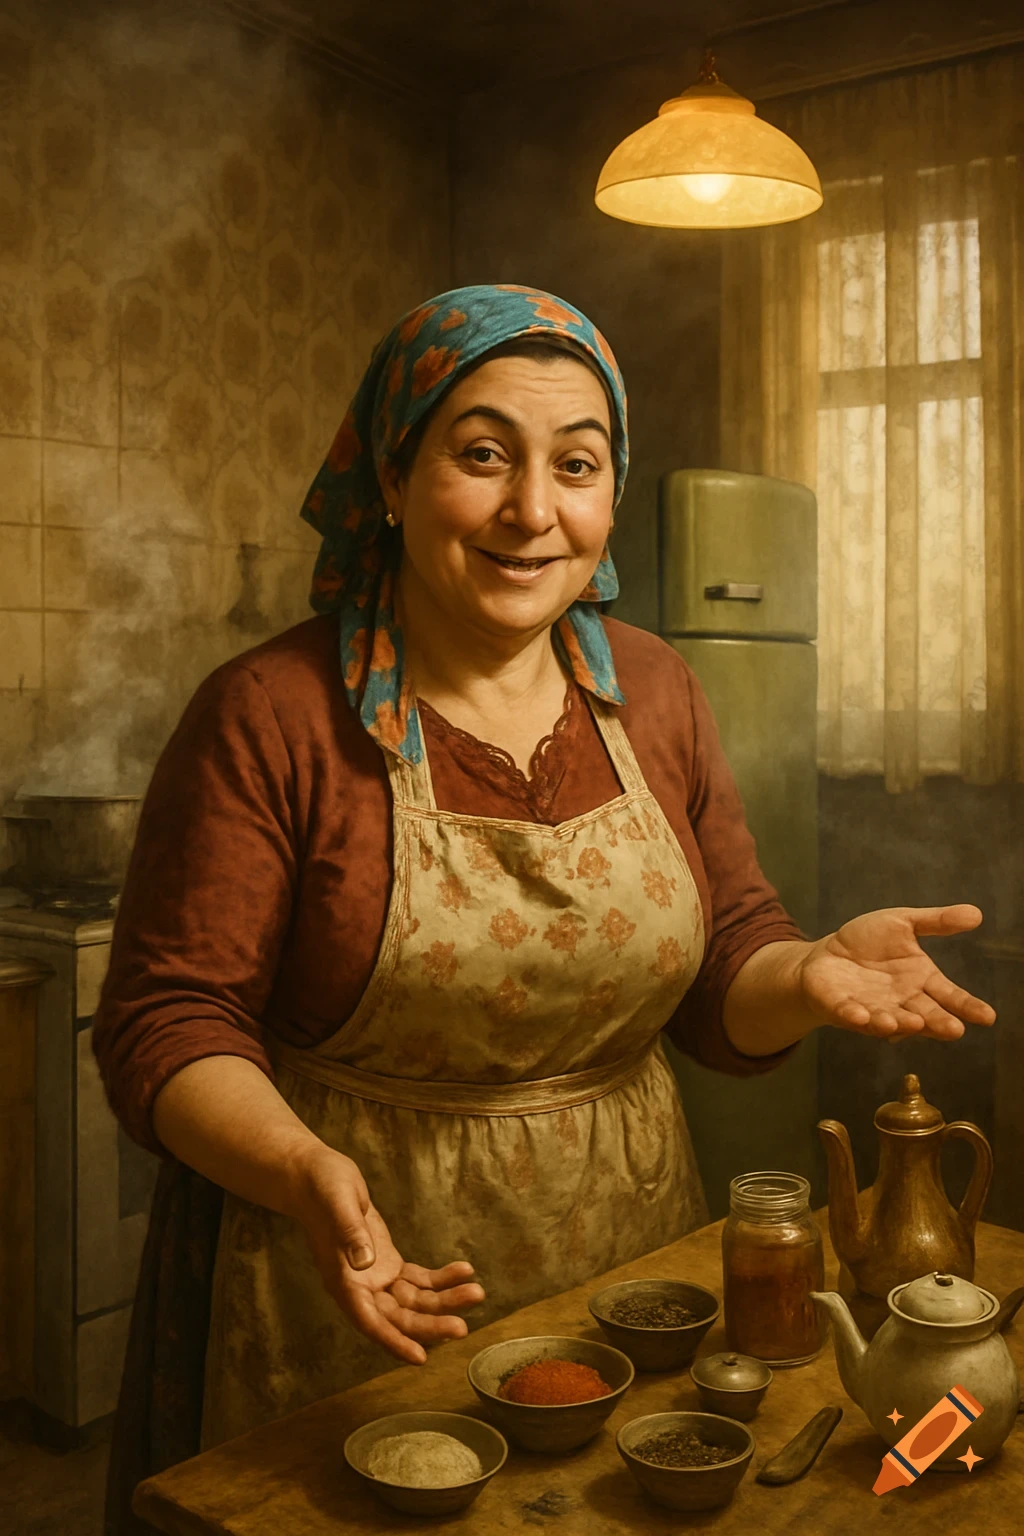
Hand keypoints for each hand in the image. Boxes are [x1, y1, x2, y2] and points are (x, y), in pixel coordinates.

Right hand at [288, 1144, 484, 1363]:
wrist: (315, 1176)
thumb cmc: (321, 1188)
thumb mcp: (338, 1203)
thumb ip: (350, 1233)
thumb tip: (366, 1264)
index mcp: (342, 1281)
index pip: (369, 1321)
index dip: (394, 1341)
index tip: (420, 1357)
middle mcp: (360, 1287)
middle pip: (399, 1316)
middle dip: (431, 1322)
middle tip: (462, 1326)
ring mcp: (375, 1276)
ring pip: (414, 1300)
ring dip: (444, 1300)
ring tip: (476, 1292)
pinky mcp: (387, 1262)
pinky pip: (418, 1279)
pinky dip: (441, 1278)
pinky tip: (464, 1271)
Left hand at [798, 904, 995, 1040]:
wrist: (827, 954)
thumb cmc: (869, 942)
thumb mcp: (903, 923)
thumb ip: (936, 922)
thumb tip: (976, 913)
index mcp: (921, 981)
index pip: (950, 996)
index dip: (968, 1006)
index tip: (987, 1016)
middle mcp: (901, 1001)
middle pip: (925, 1015)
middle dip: (938, 1023)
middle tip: (954, 1029)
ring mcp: (873, 1008)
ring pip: (890, 1019)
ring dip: (900, 1023)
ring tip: (913, 1023)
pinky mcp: (842, 1007)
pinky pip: (850, 1013)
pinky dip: (856, 1016)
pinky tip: (862, 1016)